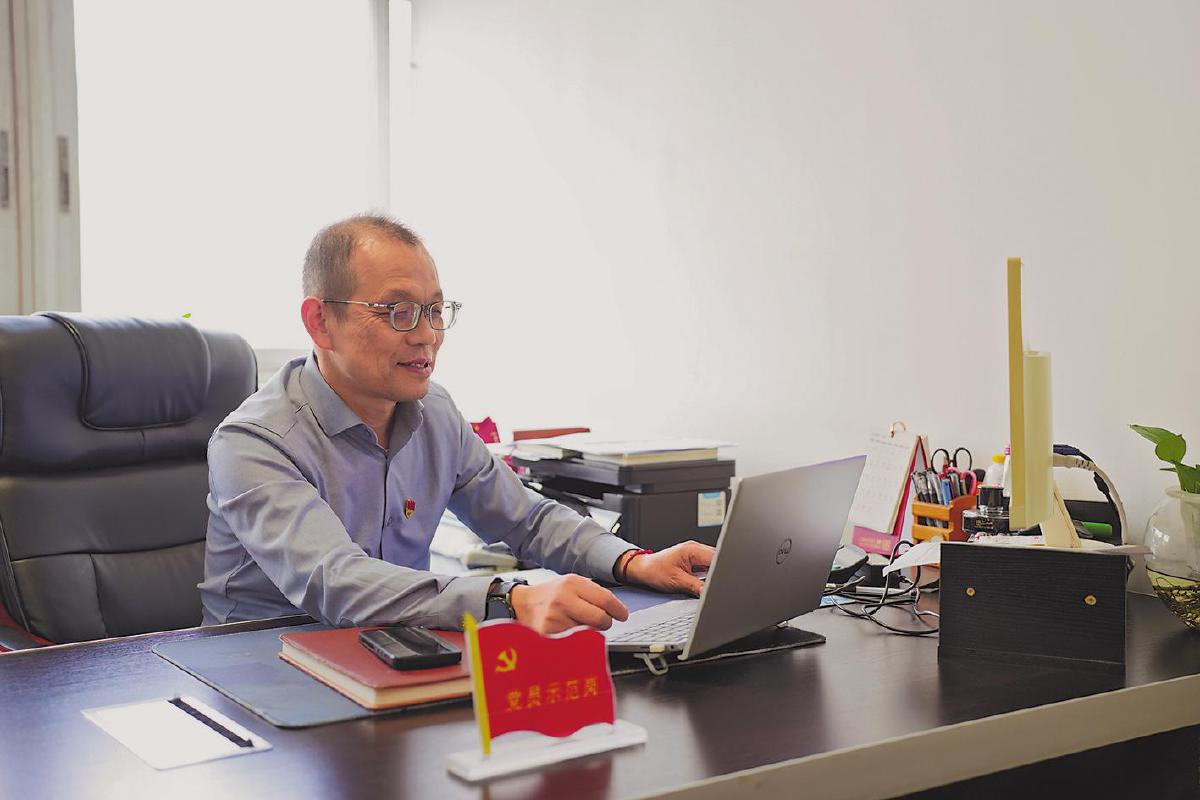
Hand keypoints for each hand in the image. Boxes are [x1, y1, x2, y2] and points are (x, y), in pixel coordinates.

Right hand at [509, 574, 629, 634]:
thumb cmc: (551, 594)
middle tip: (603, 621)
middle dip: (606, 622)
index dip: (618, 610)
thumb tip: (616, 608)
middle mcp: (563, 599)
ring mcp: (555, 618)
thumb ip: (593, 593)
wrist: (523, 604)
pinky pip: (574, 641)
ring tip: (576, 622)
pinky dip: (576, 639)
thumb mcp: (571, 584)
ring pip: (589, 632)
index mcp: (572, 583)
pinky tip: (568, 630)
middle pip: (600, 618)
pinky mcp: (549, 634)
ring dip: (589, 631)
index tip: (622, 615)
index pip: (605, 599)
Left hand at [623, 541, 714, 595]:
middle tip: (717, 585)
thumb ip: (695, 586)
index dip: (723, 570)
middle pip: (717, 559)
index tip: (724, 581)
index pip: (716, 558)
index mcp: (692, 550)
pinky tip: (703, 581)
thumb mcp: (677, 581)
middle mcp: (695, 549)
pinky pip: (706, 565)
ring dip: (713, 573)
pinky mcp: (693, 559)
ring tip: (706, 582)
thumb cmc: (654, 571)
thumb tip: (709, 592)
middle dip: (719, 572)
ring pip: (713, 563)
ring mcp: (694, 553)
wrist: (643, 569)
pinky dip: (708, 574)